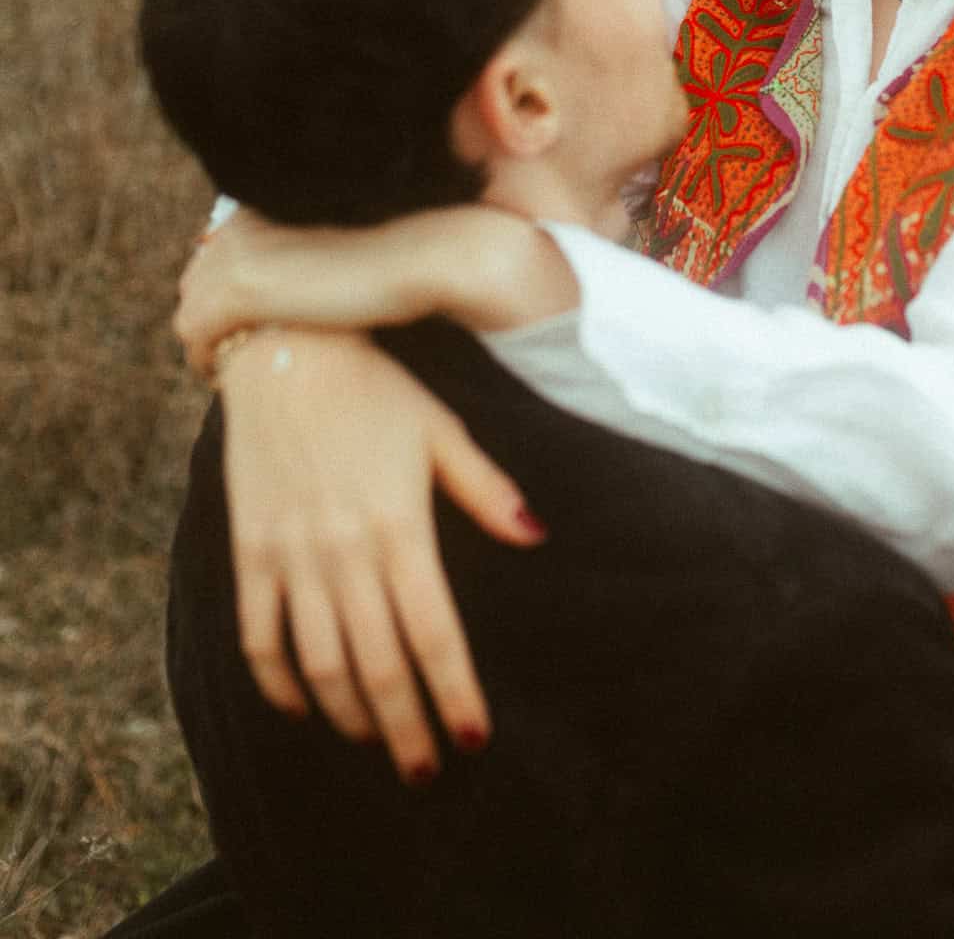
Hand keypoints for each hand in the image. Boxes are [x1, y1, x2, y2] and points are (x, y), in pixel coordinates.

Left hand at [176, 205, 578, 376]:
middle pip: (197, 280)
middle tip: (233, 357)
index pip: (215, 251)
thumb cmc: (398, 256)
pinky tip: (230, 379)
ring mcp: (239, 256)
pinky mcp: (242, 290)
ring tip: (233, 372)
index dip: (225, 293)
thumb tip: (300, 274)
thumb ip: (312, 251)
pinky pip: (197, 336)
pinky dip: (208, 360)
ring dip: (208, 345)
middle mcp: (242, 225)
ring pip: (191, 311)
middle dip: (210, 321)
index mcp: (264, 208)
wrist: (422, 256)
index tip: (243, 327)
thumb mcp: (344, 247)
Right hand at [217, 327, 546, 779]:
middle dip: (405, 727)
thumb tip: (537, 535)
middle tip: (425, 769)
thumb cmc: (375, 389)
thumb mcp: (440, 429)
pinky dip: (280, 683)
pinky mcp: (250, 550)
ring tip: (376, 740)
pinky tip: (303, 706)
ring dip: (348, 715)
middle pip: (378, 666)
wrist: (285, 350)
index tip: (472, 739)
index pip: (433, 633)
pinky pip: (260, 636)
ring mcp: (292, 554)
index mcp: (400, 526)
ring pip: (320, 663)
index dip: (453, 693)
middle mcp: (345, 550)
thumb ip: (486, 488)